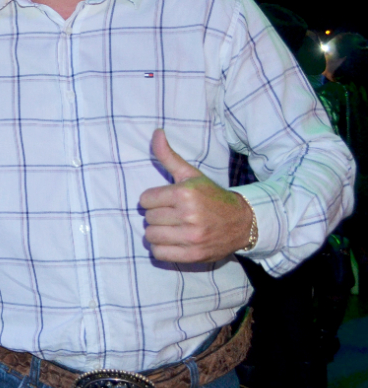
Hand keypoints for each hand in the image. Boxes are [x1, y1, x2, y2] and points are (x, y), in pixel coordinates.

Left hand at [138, 129, 252, 262]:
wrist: (242, 222)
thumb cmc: (211, 196)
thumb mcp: (190, 174)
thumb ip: (168, 155)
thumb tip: (156, 132)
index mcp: (185, 193)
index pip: (145, 200)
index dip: (152, 199)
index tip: (164, 200)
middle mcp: (188, 216)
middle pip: (148, 218)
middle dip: (156, 215)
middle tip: (171, 214)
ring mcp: (191, 237)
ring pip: (150, 236)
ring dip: (157, 232)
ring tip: (171, 227)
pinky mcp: (193, 255)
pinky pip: (159, 253)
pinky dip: (160, 248)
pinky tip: (172, 240)